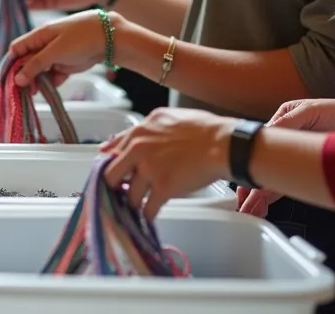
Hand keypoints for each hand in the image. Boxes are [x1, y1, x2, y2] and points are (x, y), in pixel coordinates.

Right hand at [8, 10, 114, 87]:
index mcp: (39, 36)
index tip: (11, 79)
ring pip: (41, 70)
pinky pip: (55, 74)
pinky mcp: (67, 64)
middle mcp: (45, 45)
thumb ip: (35, 65)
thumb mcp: (54, 52)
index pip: (17, 49)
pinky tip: (52, 87)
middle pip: (28, 61)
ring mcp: (56, 54)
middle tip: (26, 91)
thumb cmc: (80, 38)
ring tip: (37, 92)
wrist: (109, 38)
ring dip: (38, 81)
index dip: (12, 63)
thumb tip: (17, 79)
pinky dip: (53, 81)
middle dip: (25, 76)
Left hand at [100, 108, 237, 219]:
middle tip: (121, 193)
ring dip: (134, 203)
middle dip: (115, 187)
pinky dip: (148, 215)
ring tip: (138, 207)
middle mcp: (139, 149)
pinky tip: (150, 216)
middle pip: (112, 175)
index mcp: (139, 131)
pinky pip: (148, 208)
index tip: (113, 175)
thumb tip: (126, 139)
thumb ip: (144, 129)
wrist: (223, 144)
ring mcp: (150, 169)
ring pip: (130, 195)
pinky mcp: (164, 188)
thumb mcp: (166, 118)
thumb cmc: (202, 129)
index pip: (111, 151)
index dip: (110, 166)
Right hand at [237, 99, 334, 216]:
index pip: (258, 145)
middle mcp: (284, 141)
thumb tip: (269, 131)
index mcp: (281, 122)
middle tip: (244, 203)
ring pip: (271, 178)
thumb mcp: (313, 111)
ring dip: (258, 194)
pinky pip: (285, 184)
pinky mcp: (305, 170)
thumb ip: (290, 121)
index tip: (245, 175)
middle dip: (250, 185)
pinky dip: (271, 195)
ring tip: (250, 209)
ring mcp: (294, 157)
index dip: (250, 161)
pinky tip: (261, 206)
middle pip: (261, 165)